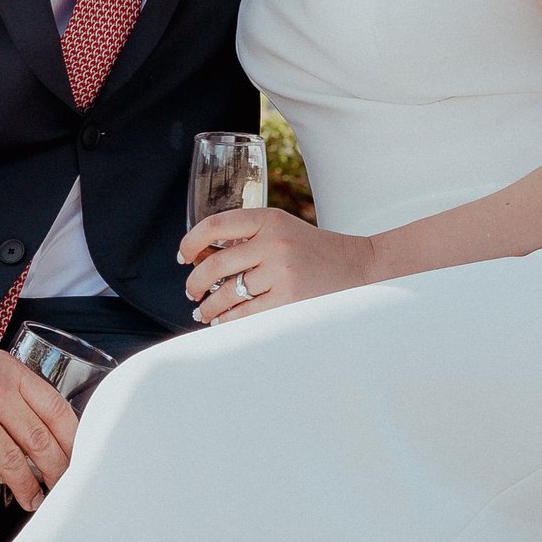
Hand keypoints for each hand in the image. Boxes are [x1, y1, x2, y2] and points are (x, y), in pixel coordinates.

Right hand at [0, 322, 79, 507]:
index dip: (72, 439)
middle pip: (37, 439)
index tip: (79, 459)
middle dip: (55, 471)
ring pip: (10, 461)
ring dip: (24, 488)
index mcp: (8, 370)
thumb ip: (13, 388)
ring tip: (30, 499)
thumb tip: (44, 426)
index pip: (54, 408)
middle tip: (60, 487)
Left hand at [179, 207, 378, 323]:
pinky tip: (224, 322)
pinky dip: (229, 321)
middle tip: (191, 292)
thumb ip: (247, 237)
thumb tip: (201, 260)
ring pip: (227, 293)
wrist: (358, 266)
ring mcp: (282, 271)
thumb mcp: (281, 229)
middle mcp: (273, 242)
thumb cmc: (314, 250)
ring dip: (209, 307)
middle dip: (195, 283)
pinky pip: (246, 314)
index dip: (191, 242)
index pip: (215, 225)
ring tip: (204, 313)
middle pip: (214, 264)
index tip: (183, 257)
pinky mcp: (290, 300)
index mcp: (269, 219)